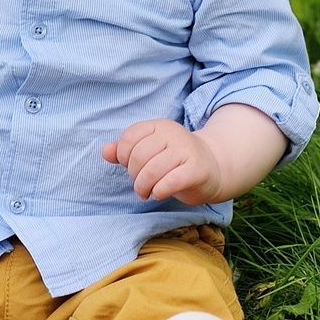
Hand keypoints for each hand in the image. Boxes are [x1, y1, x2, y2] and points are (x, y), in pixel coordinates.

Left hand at [103, 119, 229, 205]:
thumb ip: (126, 151)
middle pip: (139, 156)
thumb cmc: (174, 162)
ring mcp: (187, 150)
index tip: (132, 167)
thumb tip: (105, 152)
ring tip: (147, 192)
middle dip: (134, 176)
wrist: (213, 168)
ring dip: (144, 187)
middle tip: (140, 185)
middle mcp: (173, 134)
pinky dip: (159, 191)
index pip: (130, 137)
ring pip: (152, 171)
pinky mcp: (197, 170)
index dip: (124, 156)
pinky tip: (160, 193)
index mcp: (159, 126)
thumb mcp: (150, 152)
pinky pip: (170, 182)